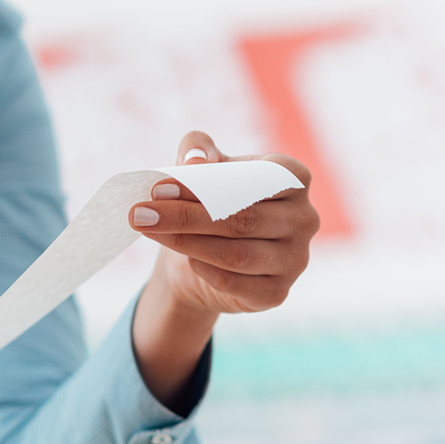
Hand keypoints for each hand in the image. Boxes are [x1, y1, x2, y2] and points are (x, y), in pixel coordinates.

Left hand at [127, 131, 318, 405]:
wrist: (207, 256)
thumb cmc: (212, 202)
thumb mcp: (202, 168)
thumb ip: (197, 151)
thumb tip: (195, 161)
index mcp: (293, 178)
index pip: (256, 178)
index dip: (207, 183)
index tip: (158, 188)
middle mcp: (305, 219)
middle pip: (241, 218)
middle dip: (185, 215)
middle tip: (140, 212)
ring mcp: (296, 259)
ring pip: (236, 254)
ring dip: (186, 243)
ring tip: (149, 230)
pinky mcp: (278, 292)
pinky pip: (236, 283)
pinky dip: (204, 270)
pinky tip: (184, 260)